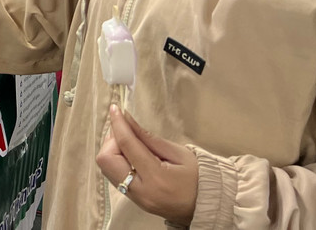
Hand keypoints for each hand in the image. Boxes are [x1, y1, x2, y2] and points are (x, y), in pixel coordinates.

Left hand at [96, 105, 197, 224]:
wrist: (209, 206)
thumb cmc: (199, 177)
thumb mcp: (179, 153)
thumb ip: (149, 137)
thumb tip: (127, 119)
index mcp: (156, 177)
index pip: (127, 145)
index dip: (118, 124)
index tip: (115, 109)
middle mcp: (141, 191)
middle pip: (106, 160)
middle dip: (111, 140)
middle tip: (126, 131)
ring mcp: (136, 199)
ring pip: (106, 169)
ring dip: (112, 151)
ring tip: (130, 144)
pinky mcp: (134, 201)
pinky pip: (114, 177)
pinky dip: (117, 162)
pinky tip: (132, 156)